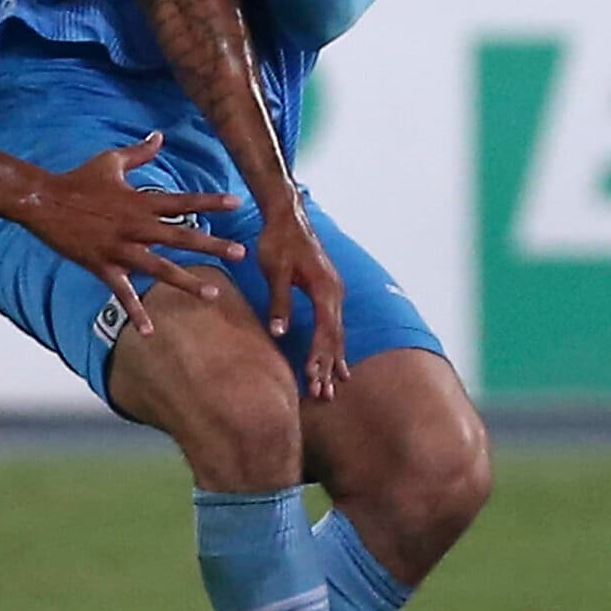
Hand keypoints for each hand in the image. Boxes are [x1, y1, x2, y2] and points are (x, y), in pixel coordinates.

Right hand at [19, 133, 245, 332]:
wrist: (43, 202)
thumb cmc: (77, 179)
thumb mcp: (110, 161)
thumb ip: (139, 152)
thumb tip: (160, 135)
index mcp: (140, 202)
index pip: (182, 202)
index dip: (210, 202)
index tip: (237, 204)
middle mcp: (135, 227)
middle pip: (180, 237)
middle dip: (212, 246)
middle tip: (240, 253)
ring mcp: (119, 249)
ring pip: (159, 268)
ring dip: (186, 281)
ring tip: (211, 294)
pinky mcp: (102, 266)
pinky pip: (122, 293)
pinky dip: (135, 312)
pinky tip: (148, 331)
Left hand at [253, 198, 348, 398]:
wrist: (288, 215)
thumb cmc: (278, 241)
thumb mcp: (274, 270)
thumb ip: (279, 301)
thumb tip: (279, 333)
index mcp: (324, 288)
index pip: (326, 330)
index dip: (320, 356)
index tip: (314, 378)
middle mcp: (335, 293)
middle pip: (335, 337)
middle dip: (329, 367)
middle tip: (324, 395)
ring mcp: (334, 293)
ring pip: (336, 333)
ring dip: (333, 361)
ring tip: (332, 388)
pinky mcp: (327, 292)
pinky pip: (333, 325)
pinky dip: (333, 346)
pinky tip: (335, 364)